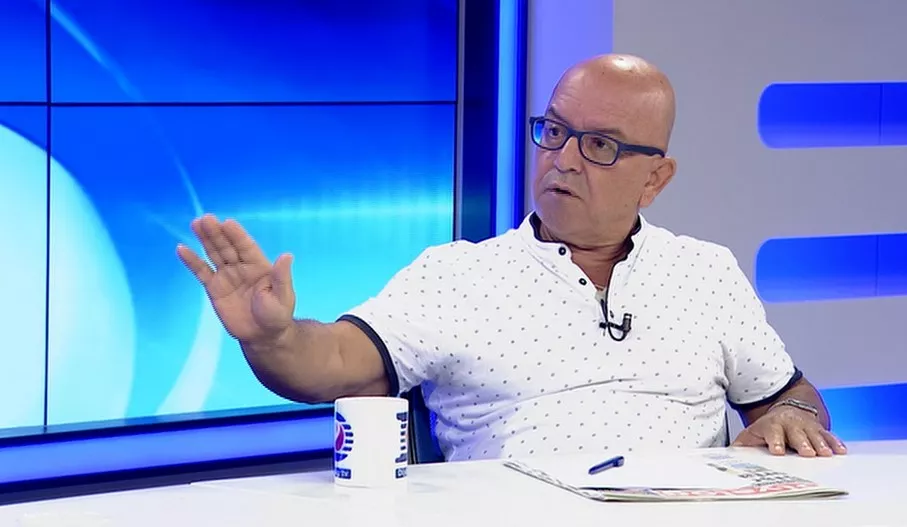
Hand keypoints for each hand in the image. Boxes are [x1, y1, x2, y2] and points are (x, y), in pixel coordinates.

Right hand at [177, 214, 295, 342]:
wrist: (262, 336)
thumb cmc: (277, 315)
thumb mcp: (283, 296)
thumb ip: (281, 276)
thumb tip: (287, 255)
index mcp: (259, 266)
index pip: (246, 246)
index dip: (237, 235)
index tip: (228, 223)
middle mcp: (242, 267)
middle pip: (228, 246)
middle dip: (217, 233)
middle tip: (206, 219)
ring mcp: (227, 276)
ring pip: (214, 254)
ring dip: (205, 239)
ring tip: (195, 223)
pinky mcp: (214, 288)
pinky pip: (202, 272)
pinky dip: (192, 261)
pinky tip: (181, 249)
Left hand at [732, 406, 846, 456]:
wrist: (788, 409)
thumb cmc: (769, 427)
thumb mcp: (754, 432)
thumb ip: (743, 443)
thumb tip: (728, 454)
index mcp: (773, 425)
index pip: (773, 433)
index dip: (775, 441)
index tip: (778, 451)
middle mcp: (791, 424)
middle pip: (797, 434)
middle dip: (802, 443)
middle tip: (808, 453)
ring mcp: (806, 426)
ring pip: (815, 435)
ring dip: (821, 444)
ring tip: (826, 454)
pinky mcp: (820, 429)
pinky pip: (829, 435)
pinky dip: (835, 442)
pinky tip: (841, 450)